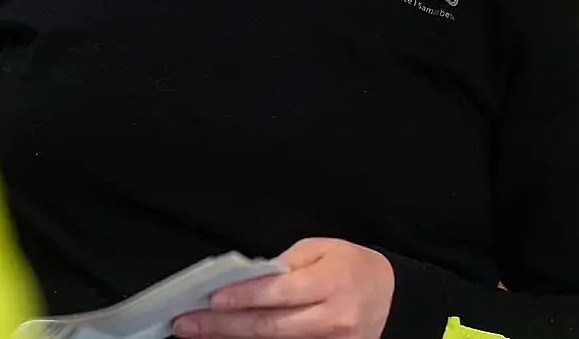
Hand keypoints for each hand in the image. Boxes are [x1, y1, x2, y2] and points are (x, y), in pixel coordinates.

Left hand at [171, 238, 394, 337]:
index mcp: (331, 283)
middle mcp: (332, 318)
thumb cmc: (352, 266)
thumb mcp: (322, 250)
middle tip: (186, 324)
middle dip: (222, 326)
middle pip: (269, 327)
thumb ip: (286, 266)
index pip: (279, 293)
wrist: (392, 297)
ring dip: (231, 338)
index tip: (210, 298)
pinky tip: (228, 338)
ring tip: (197, 332)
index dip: (243, 297)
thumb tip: (246, 279)